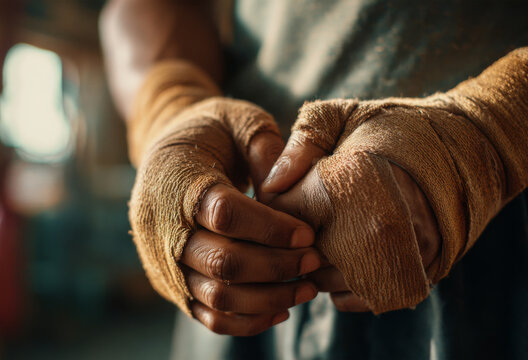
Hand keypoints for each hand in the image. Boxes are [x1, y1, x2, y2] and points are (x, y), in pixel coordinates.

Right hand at [181, 134, 319, 335]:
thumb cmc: (211, 132)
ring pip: (218, 296)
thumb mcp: (239, 122)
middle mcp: (163, 227)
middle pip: (223, 262)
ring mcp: (163, 261)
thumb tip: (289, 193)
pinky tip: (279, 309)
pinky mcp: (172, 283)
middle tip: (314, 260)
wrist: (165, 149)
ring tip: (307, 288)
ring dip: (268, 298)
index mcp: (179, 182)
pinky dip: (246, 320)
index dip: (272, 228)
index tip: (308, 232)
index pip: (226, 214)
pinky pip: (208, 315)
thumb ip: (265, 149)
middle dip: (277, 266)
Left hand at [261, 107, 440, 311]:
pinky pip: (355, 298)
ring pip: (327, 281)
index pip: (288, 213)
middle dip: (295, 239)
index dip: (278, 207)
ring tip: (325, 236)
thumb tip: (269, 184)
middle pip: (304, 253)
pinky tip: (344, 259)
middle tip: (304, 218)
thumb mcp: (344, 116)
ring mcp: (396, 255)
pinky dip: (340, 286)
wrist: (465, 149)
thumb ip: (303, 143)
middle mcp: (373, 225)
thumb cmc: (397, 128)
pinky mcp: (414, 274)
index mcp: (351, 182)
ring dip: (316, 265)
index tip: (287, 196)